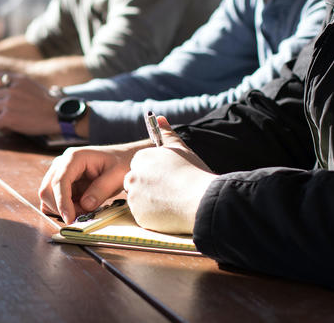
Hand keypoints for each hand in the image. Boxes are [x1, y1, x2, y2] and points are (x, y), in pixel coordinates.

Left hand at [0, 73, 58, 135]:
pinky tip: (9, 128)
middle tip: (3, 113)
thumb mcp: (31, 85)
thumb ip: (15, 84)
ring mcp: (8, 102)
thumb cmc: (46, 103)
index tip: (1, 98)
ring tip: (7, 121)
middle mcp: (11, 89)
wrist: (57, 115)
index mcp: (17, 79)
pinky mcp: (8, 116)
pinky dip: (0, 127)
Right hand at [38, 144, 142, 222]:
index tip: (69, 218)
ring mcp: (60, 173)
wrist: (123, 159)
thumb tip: (85, 205)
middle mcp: (62, 164)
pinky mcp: (62, 183)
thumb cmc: (121, 163)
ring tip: (83, 211)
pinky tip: (78, 209)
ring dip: (62, 209)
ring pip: (48, 196)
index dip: (62, 202)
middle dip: (61, 207)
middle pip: (47, 189)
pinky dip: (62, 208)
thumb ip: (101, 190)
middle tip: (81, 216)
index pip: (59, 181)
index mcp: (74, 157)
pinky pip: (54, 199)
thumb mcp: (116, 176)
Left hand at [123, 117, 217, 233]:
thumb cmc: (193, 173)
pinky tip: (170, 212)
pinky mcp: (138, 216)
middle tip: (170, 191)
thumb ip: (167, 134)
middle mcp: (132, 177)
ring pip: (139, 200)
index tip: (168, 178)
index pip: (140, 166)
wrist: (201, 200)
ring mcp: (134, 198)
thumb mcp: (181, 149)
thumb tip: (159, 118)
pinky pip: (143, 216)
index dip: (155, 173)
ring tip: (173, 201)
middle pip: (136, 183)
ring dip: (151, 202)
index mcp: (141, 159)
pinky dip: (154, 216)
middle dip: (149, 187)